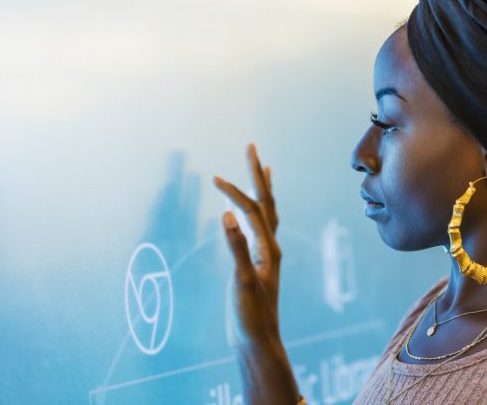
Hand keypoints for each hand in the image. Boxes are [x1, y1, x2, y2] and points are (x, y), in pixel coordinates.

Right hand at [214, 143, 281, 347]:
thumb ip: (236, 247)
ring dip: (262, 188)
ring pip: (267, 213)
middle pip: (267, 202)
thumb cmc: (251, 314)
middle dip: (257, 174)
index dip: (235, 192)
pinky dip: (256, 211)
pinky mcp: (260, 263)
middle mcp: (272, 246)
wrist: (258, 340)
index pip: (253, 209)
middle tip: (251, 146)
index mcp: (269, 248)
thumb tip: (227, 214)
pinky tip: (250, 212)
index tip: (214, 178)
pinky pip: (261, 228)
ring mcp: (267, 254)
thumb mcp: (242, 280)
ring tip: (262, 168)